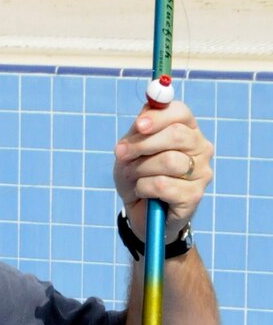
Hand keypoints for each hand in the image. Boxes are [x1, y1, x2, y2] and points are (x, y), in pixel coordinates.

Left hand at [113, 97, 212, 244]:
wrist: (141, 215)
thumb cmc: (138, 177)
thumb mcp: (132, 150)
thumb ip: (140, 128)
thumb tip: (146, 110)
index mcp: (188, 130)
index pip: (181, 112)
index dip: (158, 116)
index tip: (138, 125)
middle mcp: (200, 148)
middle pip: (177, 135)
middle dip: (143, 144)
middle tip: (122, 154)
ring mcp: (201, 173)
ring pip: (169, 161)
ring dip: (141, 168)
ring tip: (132, 176)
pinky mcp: (194, 196)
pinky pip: (163, 185)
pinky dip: (144, 187)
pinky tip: (142, 192)